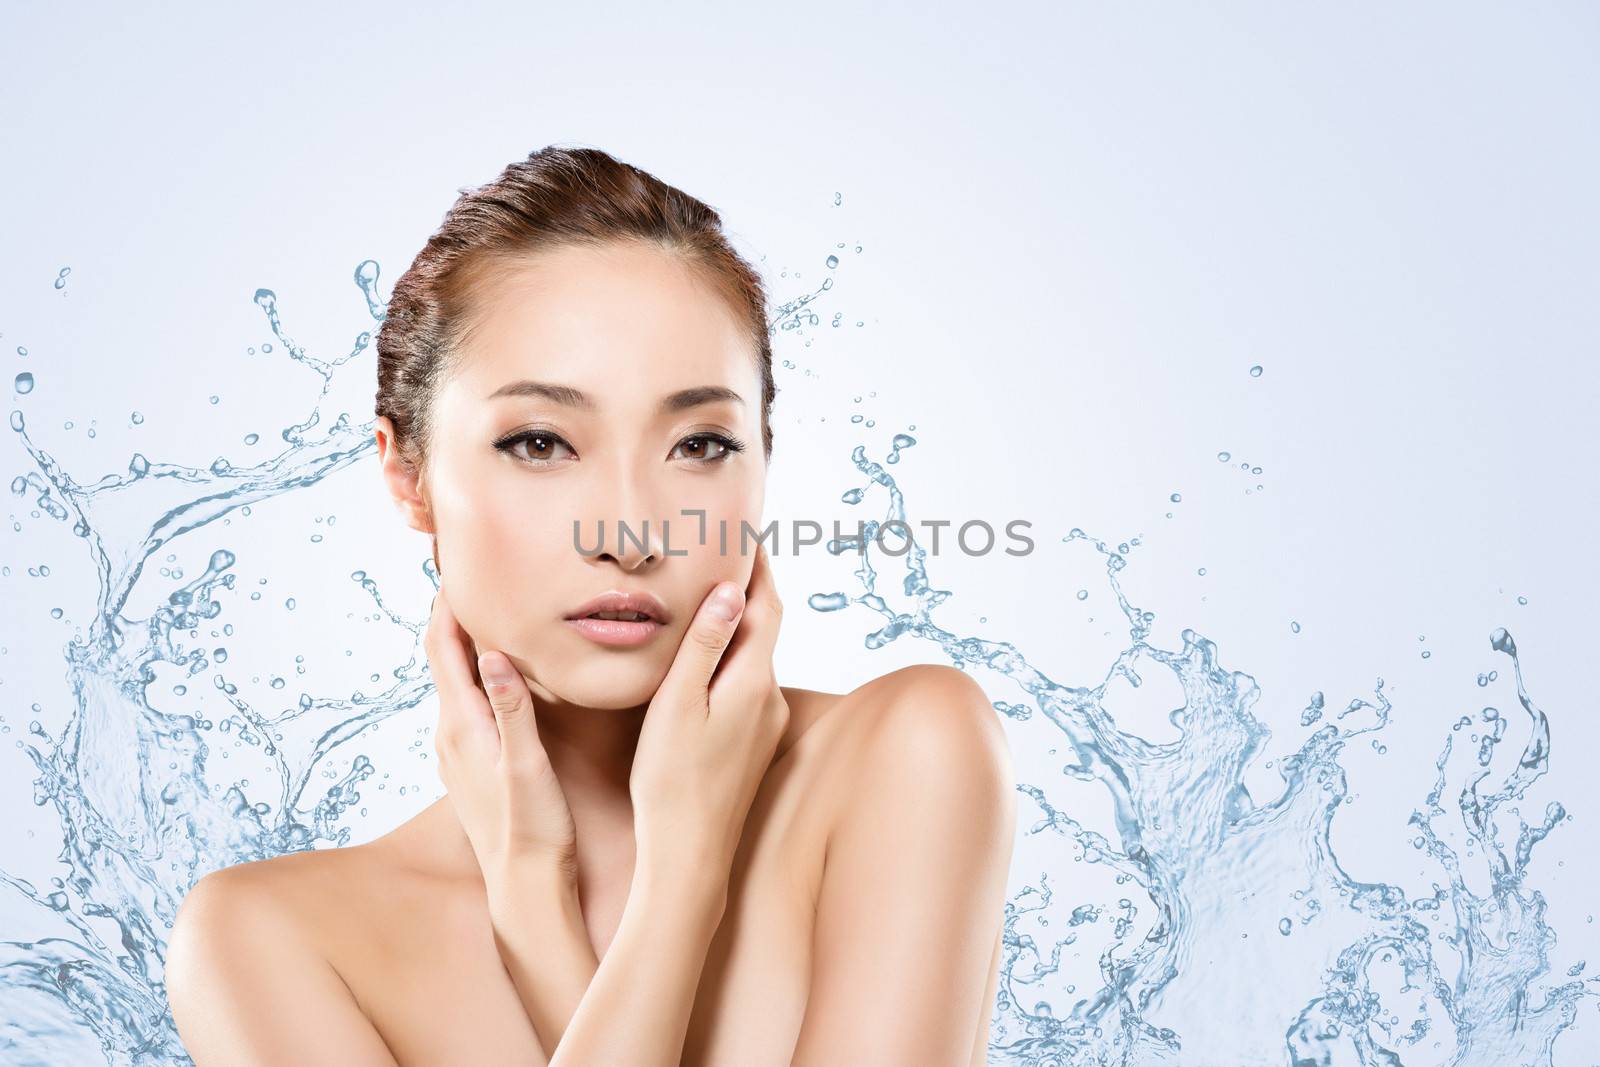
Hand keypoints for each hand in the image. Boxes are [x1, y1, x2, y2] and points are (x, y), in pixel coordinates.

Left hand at [425, 582, 578, 881]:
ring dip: (465, 643)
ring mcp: (457, 750)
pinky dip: (476, 674)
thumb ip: (511, 709)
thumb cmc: (533, 828)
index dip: (447, 604)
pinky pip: (467, 702)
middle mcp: (450, 733)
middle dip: (455, 614)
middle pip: (444, 657)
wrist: (525, 887)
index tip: (456, 564)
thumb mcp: (526, 766)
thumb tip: (494, 654)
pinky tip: (499, 672)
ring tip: (488, 610)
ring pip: (455, 680)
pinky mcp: (471, 763)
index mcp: (462, 726)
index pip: (444, 648)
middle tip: (471, 574)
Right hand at [629, 542, 789, 878]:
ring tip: (709, 593)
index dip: (757, 563)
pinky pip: (745, 683)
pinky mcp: (751, 743)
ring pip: (753, 656)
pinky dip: (730, 658)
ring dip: (737, 624)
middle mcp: (769, 698)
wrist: (689, 856)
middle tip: (724, 548)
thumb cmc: (672, 781)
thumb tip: (731, 588)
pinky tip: (705, 659)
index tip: (745, 528)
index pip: (766, 604)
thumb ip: (704, 645)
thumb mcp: (678, 704)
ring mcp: (764, 723)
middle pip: (764, 626)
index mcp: (753, 682)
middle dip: (748, 586)